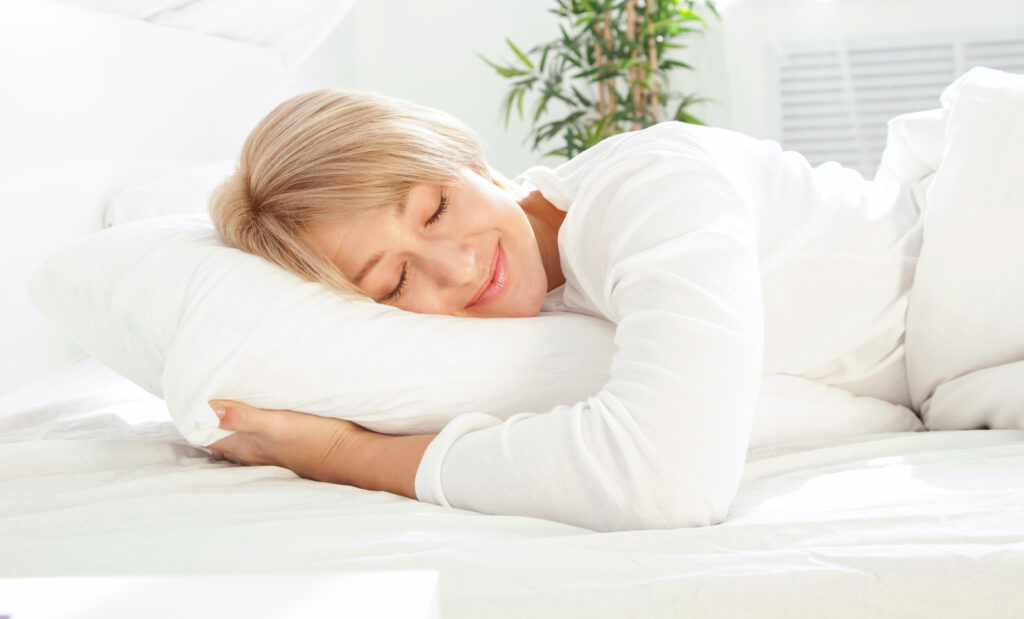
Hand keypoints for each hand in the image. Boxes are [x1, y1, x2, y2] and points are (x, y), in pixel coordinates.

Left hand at [207, 400, 363, 484]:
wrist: (350, 455)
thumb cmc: (315, 438)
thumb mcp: (278, 423)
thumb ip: (243, 417)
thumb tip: (208, 408)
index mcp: (244, 446)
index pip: (206, 435)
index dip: (194, 417)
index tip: (187, 396)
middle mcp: (251, 453)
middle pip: (217, 440)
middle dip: (205, 422)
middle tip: (199, 398)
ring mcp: (267, 454)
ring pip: (234, 443)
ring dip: (224, 428)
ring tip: (219, 409)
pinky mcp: (283, 450)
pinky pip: (253, 443)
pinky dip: (245, 432)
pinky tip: (251, 423)